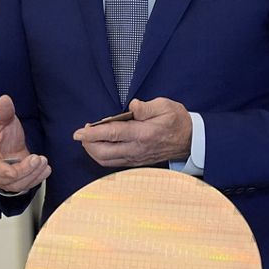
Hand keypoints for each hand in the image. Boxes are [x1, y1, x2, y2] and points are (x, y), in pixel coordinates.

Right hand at [0, 95, 50, 193]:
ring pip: (17, 185)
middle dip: (25, 170)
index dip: (3, 170)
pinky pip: (24, 187)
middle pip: (6, 178)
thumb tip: (5, 99)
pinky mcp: (14, 184)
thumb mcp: (4, 120)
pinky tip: (46, 170)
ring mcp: (2, 179)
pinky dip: (37, 180)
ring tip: (44, 163)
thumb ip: (4, 112)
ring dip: (33, 175)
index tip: (16, 169)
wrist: (8, 145)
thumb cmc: (3, 134)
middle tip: (38, 158)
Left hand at [73, 97, 191, 167]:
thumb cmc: (177, 120)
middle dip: (88, 144)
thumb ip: (146, 107)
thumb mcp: (165, 106)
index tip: (78, 133)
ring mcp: (136, 158)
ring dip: (93, 151)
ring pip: (106, 160)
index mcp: (143, 134)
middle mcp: (137, 149)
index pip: (112, 134)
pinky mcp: (136, 162)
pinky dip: (102, 156)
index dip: (93, 134)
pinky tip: (100, 146)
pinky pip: (113, 163)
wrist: (190, 140)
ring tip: (89, 139)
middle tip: (83, 133)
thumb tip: (132, 107)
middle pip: (104, 152)